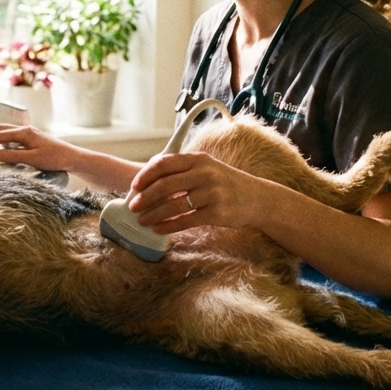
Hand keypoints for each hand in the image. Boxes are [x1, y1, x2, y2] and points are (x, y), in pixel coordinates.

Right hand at [0, 124, 81, 172]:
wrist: (72, 158)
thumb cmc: (54, 159)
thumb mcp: (32, 159)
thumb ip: (12, 156)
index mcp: (24, 133)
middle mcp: (25, 130)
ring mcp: (29, 134)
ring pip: (5, 131)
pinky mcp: (32, 139)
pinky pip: (11, 136)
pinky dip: (1, 141)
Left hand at [127, 151, 270, 234]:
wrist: (257, 198)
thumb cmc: (226, 183)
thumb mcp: (207, 168)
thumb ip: (183, 170)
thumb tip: (150, 180)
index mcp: (198, 159)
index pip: (164, 163)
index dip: (146, 175)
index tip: (135, 186)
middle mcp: (205, 173)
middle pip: (165, 185)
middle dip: (145, 197)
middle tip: (133, 207)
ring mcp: (212, 193)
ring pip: (174, 205)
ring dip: (154, 214)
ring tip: (142, 221)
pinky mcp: (217, 213)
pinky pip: (186, 221)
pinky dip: (168, 226)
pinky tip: (158, 229)